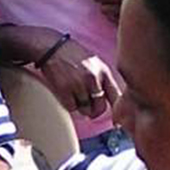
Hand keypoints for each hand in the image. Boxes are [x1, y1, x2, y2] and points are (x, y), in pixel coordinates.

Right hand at [0, 25, 120, 117]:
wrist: (52, 47)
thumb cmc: (72, 55)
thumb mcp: (94, 63)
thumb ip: (102, 79)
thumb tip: (108, 101)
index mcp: (104, 71)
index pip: (116, 96)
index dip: (118, 111)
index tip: (116, 122)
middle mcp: (94, 78)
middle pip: (100, 107)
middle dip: (93, 110)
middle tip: (87, 106)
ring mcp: (79, 84)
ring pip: (85, 109)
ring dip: (80, 106)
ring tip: (74, 92)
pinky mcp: (65, 88)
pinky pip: (71, 107)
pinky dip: (68, 104)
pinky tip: (65, 92)